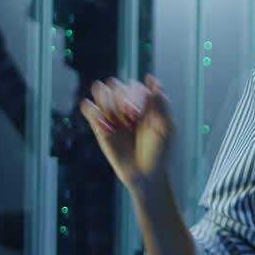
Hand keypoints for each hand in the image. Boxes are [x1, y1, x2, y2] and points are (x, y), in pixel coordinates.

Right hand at [79, 74, 173, 192]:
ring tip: (114, 122)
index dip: (133, 97)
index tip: (138, 115)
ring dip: (107, 104)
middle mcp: (126, 103)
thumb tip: (153, 81)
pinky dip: (92, 111)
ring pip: (100, 91)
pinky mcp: (98, 125)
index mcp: (144, 101)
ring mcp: (112, 113)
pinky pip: (88, 108)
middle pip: (115, 84)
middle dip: (120, 99)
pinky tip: (104, 125)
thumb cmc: (159, 151)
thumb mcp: (167, 128)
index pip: (133, 86)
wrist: (145, 174)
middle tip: (129, 120)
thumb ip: (161, 103)